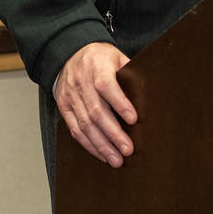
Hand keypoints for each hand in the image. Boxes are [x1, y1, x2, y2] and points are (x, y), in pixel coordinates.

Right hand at [55, 42, 135, 166]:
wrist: (68, 53)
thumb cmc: (99, 58)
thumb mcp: (116, 56)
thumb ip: (130, 73)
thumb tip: (148, 94)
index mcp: (97, 67)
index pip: (106, 86)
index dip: (120, 104)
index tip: (134, 120)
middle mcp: (81, 83)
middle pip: (96, 111)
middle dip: (113, 133)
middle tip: (128, 150)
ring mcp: (71, 96)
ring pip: (85, 125)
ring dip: (102, 145)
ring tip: (116, 159)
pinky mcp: (64, 107)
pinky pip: (75, 129)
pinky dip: (88, 145)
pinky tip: (101, 155)